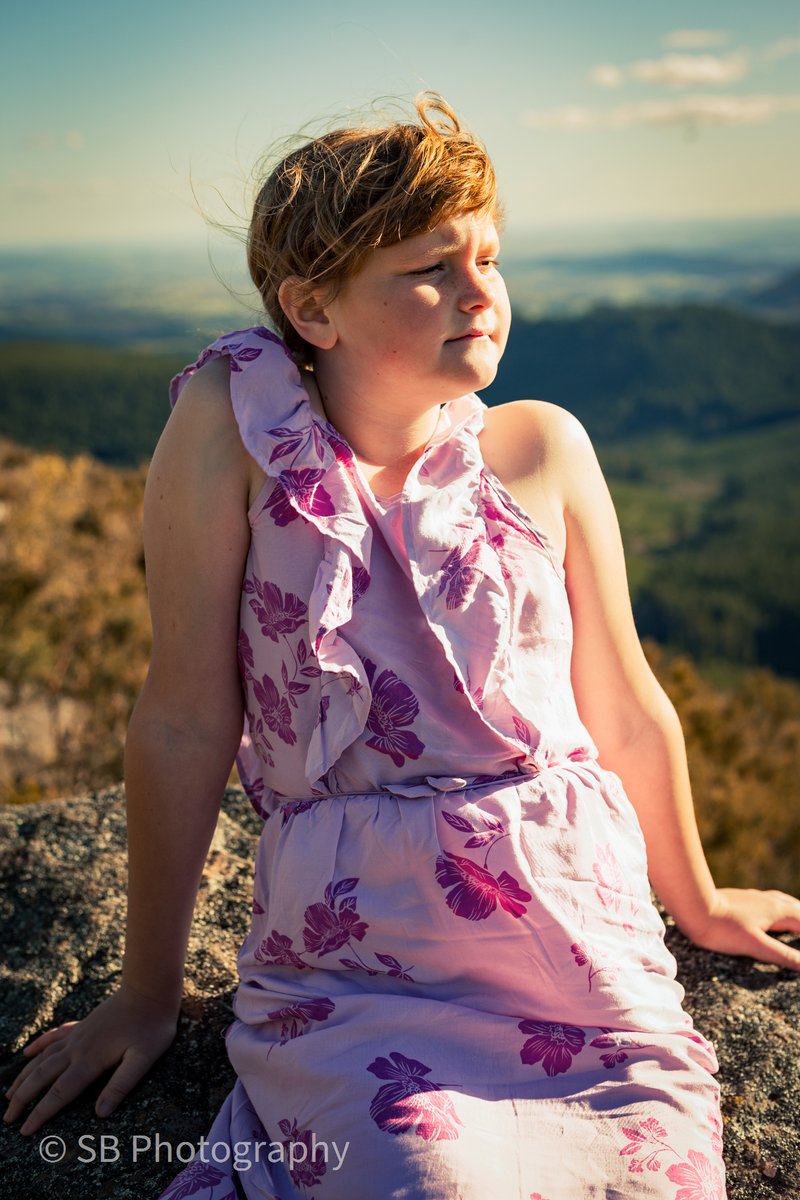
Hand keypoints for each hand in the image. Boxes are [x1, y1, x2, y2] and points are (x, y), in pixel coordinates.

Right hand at [3, 982, 178, 1135]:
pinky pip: (54, 1036)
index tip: (24, 1131)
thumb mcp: (144, 1059)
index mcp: (90, 1060)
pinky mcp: (83, 1024)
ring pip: (43, 1058)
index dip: (40, 1113)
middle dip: (23, 1098)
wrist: (149, 989)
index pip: (59, 1093)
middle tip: (7, 1119)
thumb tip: (100, 1114)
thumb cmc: (151, 1026)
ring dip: (25, 1076)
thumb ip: (121, 1085)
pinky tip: (28, 1053)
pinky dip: (39, 1046)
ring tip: (9, 1095)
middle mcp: (77, 1048)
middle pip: (42, 1076)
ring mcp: (78, 1034)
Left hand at [686, 887, 799, 969]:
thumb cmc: (723, 929)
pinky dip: (779, 909)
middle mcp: (768, 900)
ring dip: (794, 912)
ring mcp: (755, 898)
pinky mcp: (742, 899)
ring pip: (783, 902)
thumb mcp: (755, 946)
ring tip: (798, 921)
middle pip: (797, 909)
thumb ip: (783, 955)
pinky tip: (769, 913)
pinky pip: (769, 902)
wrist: (693, 906)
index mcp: (777, 910)